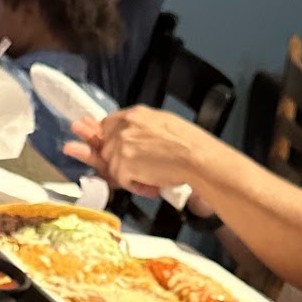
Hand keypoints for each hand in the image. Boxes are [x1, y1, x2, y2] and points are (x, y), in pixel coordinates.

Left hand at [71, 108, 211, 196]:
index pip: (107, 125)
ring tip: (151, 177)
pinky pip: (121, 181)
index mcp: (134, 115)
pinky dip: (137, 187)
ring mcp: (121, 146)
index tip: (116, 150)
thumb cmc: (188, 142)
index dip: (111, 141)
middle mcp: (124, 128)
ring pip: (112, 167)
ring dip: (129, 175)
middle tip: (138, 169)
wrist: (195, 156)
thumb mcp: (162, 123)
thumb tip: (133, 138)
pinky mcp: (123, 166)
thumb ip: (140, 127)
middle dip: (119, 162)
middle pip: (106, 149)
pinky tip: (152, 184)